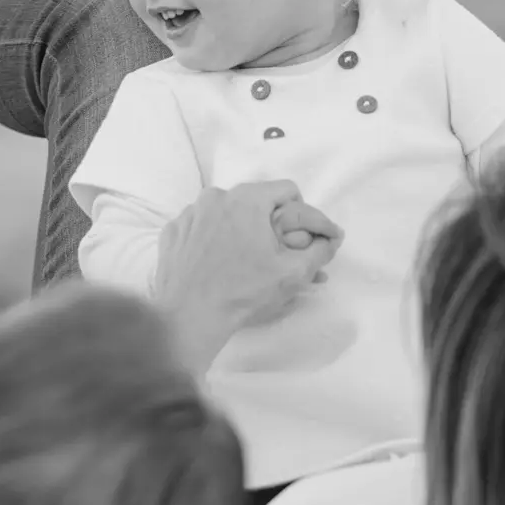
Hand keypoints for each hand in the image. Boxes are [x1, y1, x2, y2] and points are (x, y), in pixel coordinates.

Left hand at [154, 182, 342, 369]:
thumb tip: (331, 239)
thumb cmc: (244, 291)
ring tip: (244, 260)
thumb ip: (320, 251)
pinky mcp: (172, 231)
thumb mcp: (293, 273)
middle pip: (254, 201)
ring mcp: (189, 212)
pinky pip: (200, 226)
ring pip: (225, 212)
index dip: (302, 213)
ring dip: (239, 229)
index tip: (301, 238)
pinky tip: (215, 263)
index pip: (287, 190)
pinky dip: (211, 239)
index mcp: (247, 198)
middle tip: (274, 253)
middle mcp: (216, 196)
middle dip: (269, 223)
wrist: (190, 314)